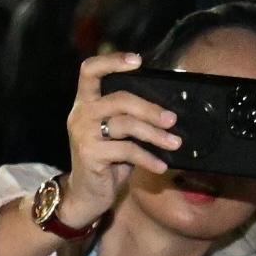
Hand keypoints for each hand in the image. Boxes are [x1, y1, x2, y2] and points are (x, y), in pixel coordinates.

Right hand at [59, 51, 177, 224]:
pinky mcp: (90, 154)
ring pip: (126, 125)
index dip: (112, 61)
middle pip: (119, 99)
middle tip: (172, 119)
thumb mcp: (115, 133)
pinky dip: (148, 158)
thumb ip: (129, 116)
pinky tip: (161, 166)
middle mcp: (81, 113)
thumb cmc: (107, 159)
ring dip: (155, 134)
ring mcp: (83, 134)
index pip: (90, 70)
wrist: (86, 194)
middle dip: (150, 109)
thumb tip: (166, 109)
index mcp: (85, 102)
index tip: (138, 61)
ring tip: (174, 143)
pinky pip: (127, 151)